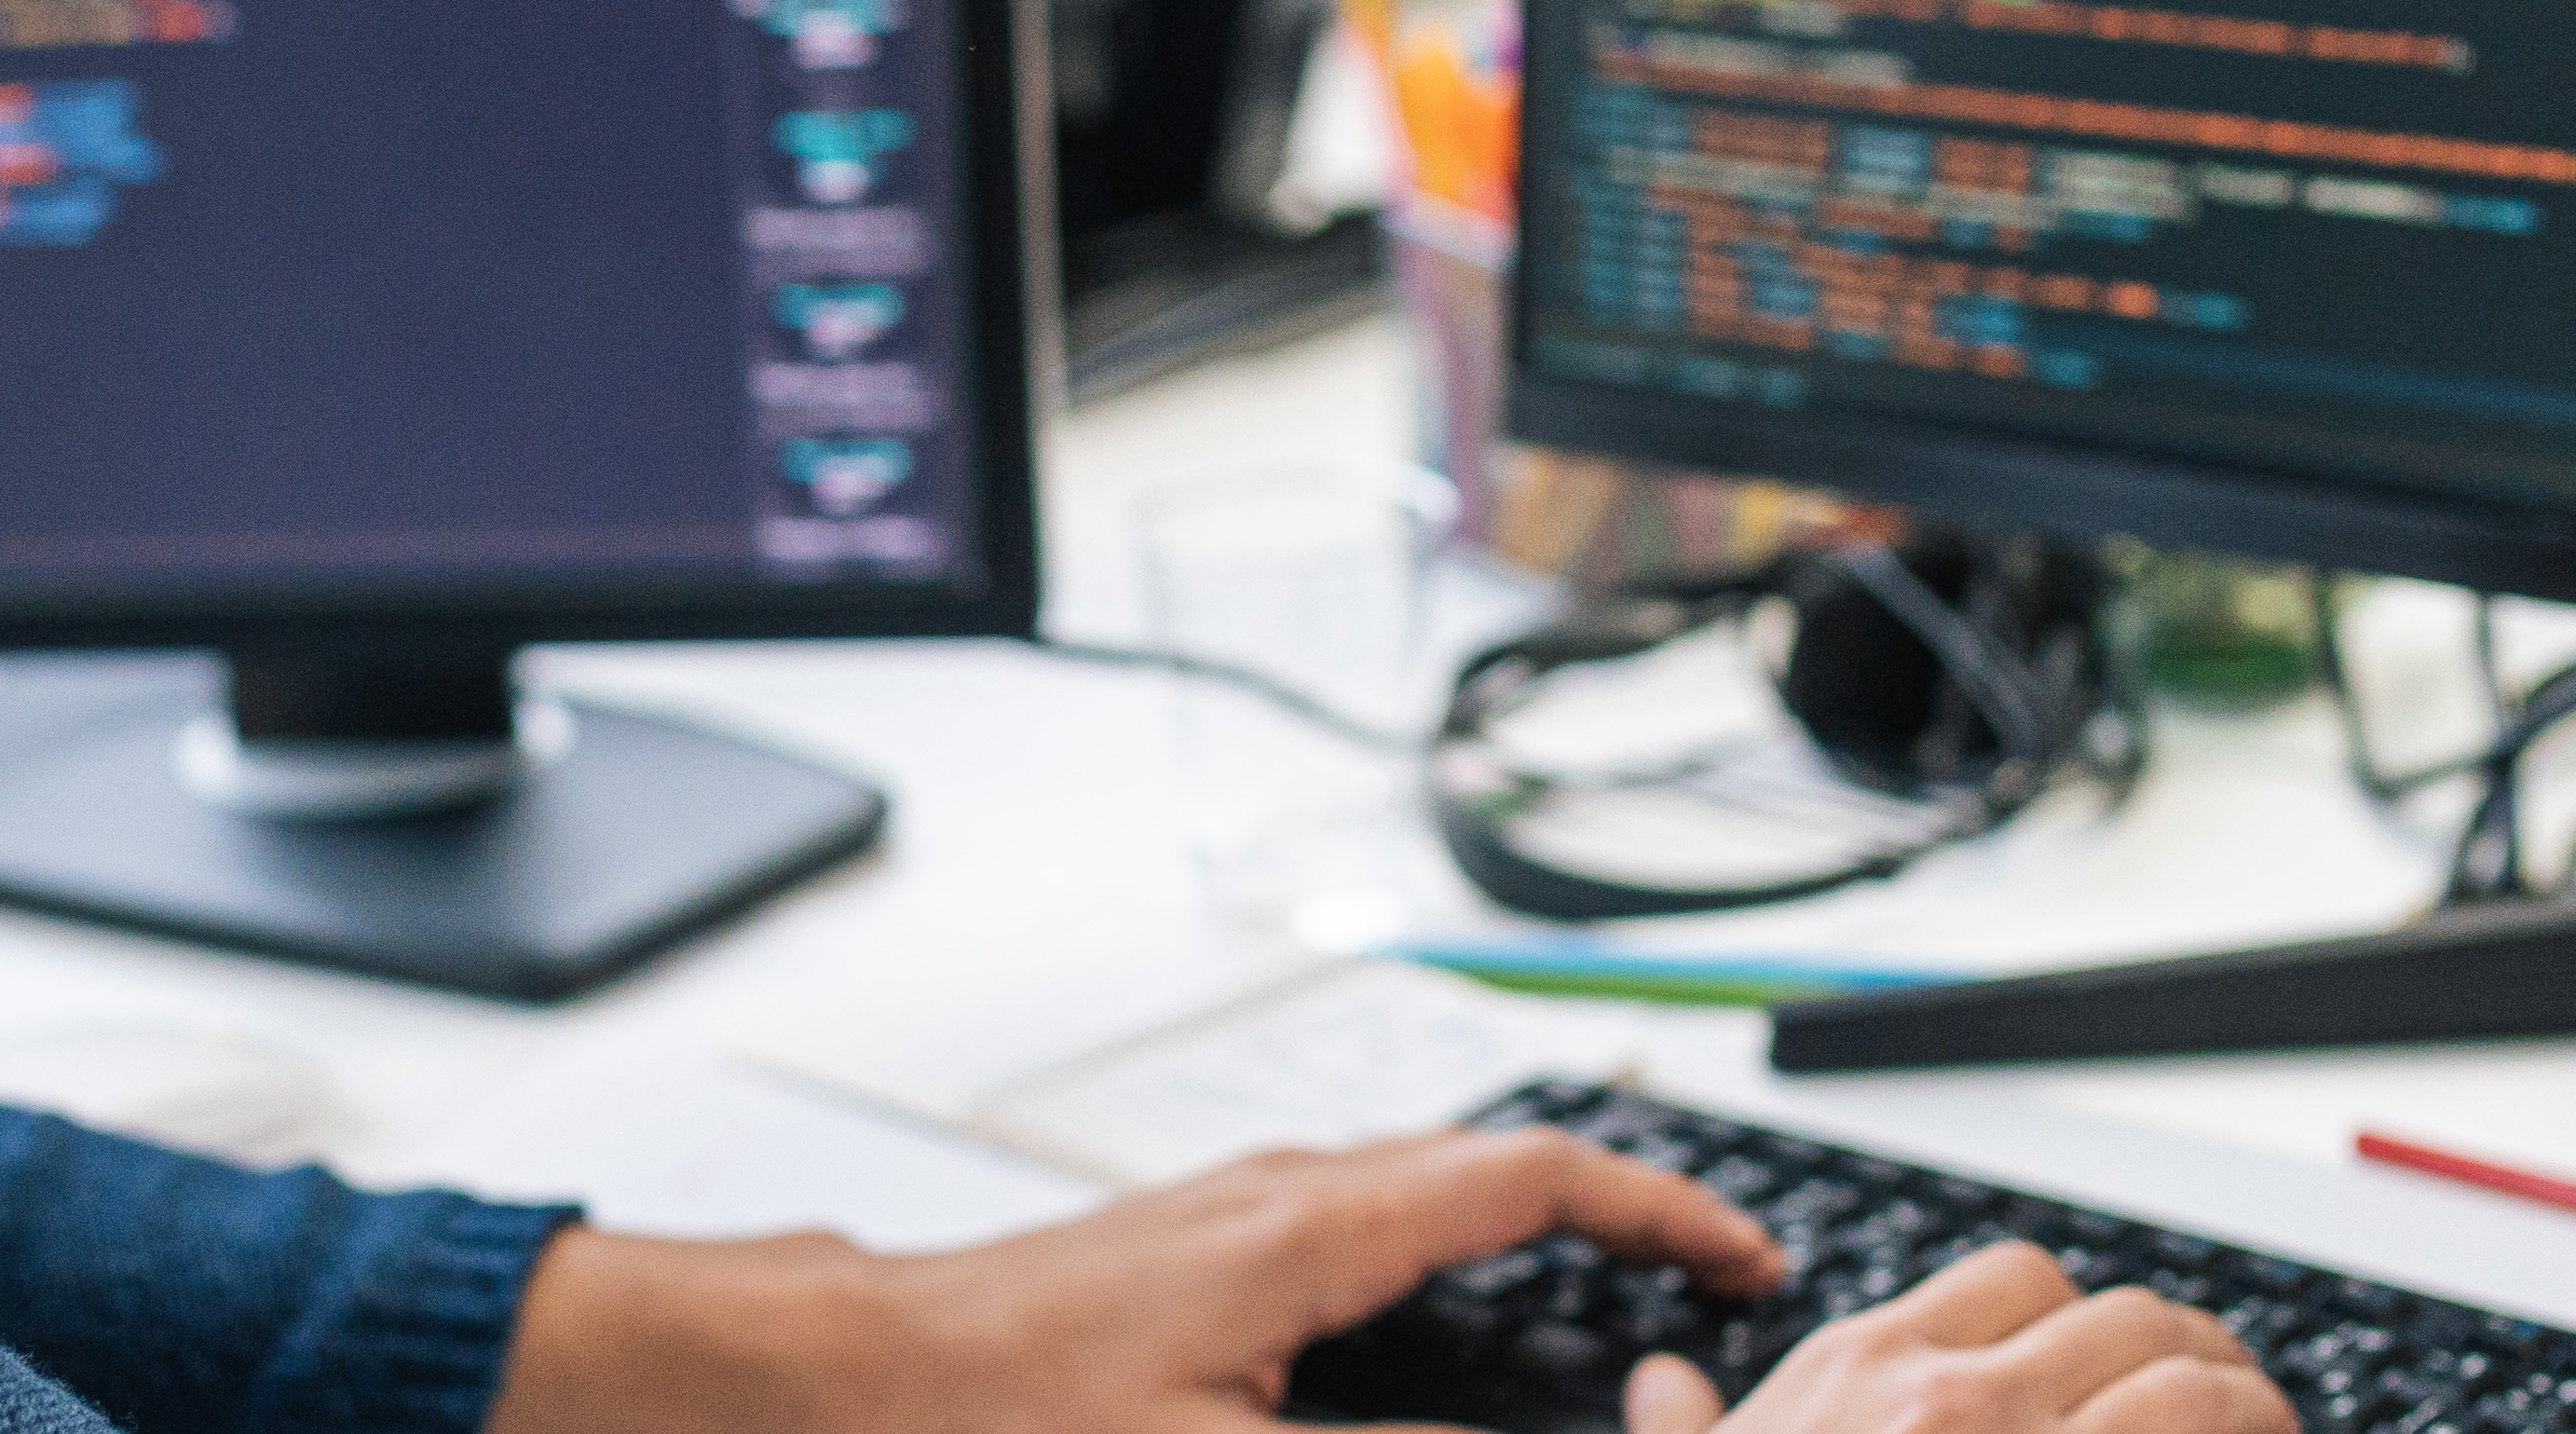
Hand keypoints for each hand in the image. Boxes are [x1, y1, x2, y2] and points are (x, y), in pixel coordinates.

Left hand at [485, 1126, 1782, 1433]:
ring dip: (1526, 1239)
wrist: (831, 1383)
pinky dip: (1441, 1262)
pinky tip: (1433, 1342)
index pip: (1535, 1175)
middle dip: (1614, 1219)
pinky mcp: (1189, 1249)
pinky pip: (1360, 1227)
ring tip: (1600, 1310)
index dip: (1661, 1209)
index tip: (1744, 1259)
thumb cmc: (983, 1421)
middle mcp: (1276, 1193)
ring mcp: (1230, 1211)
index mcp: (1307, 1227)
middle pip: (1494, 1168)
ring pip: (1425, 1193)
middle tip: (1700, 1285)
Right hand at [1623, 1241, 2290, 1433]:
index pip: (2019, 1278)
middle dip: (2193, 1350)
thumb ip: (1690, 1432)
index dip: (2087, 1316)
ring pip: (2197, 1387)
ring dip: (2250, 1407)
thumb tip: (1660, 1390)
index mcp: (1865, 1375)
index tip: (2116, 1359)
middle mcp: (1957, 1405)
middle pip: (2130, 1317)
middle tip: (2226, 1396)